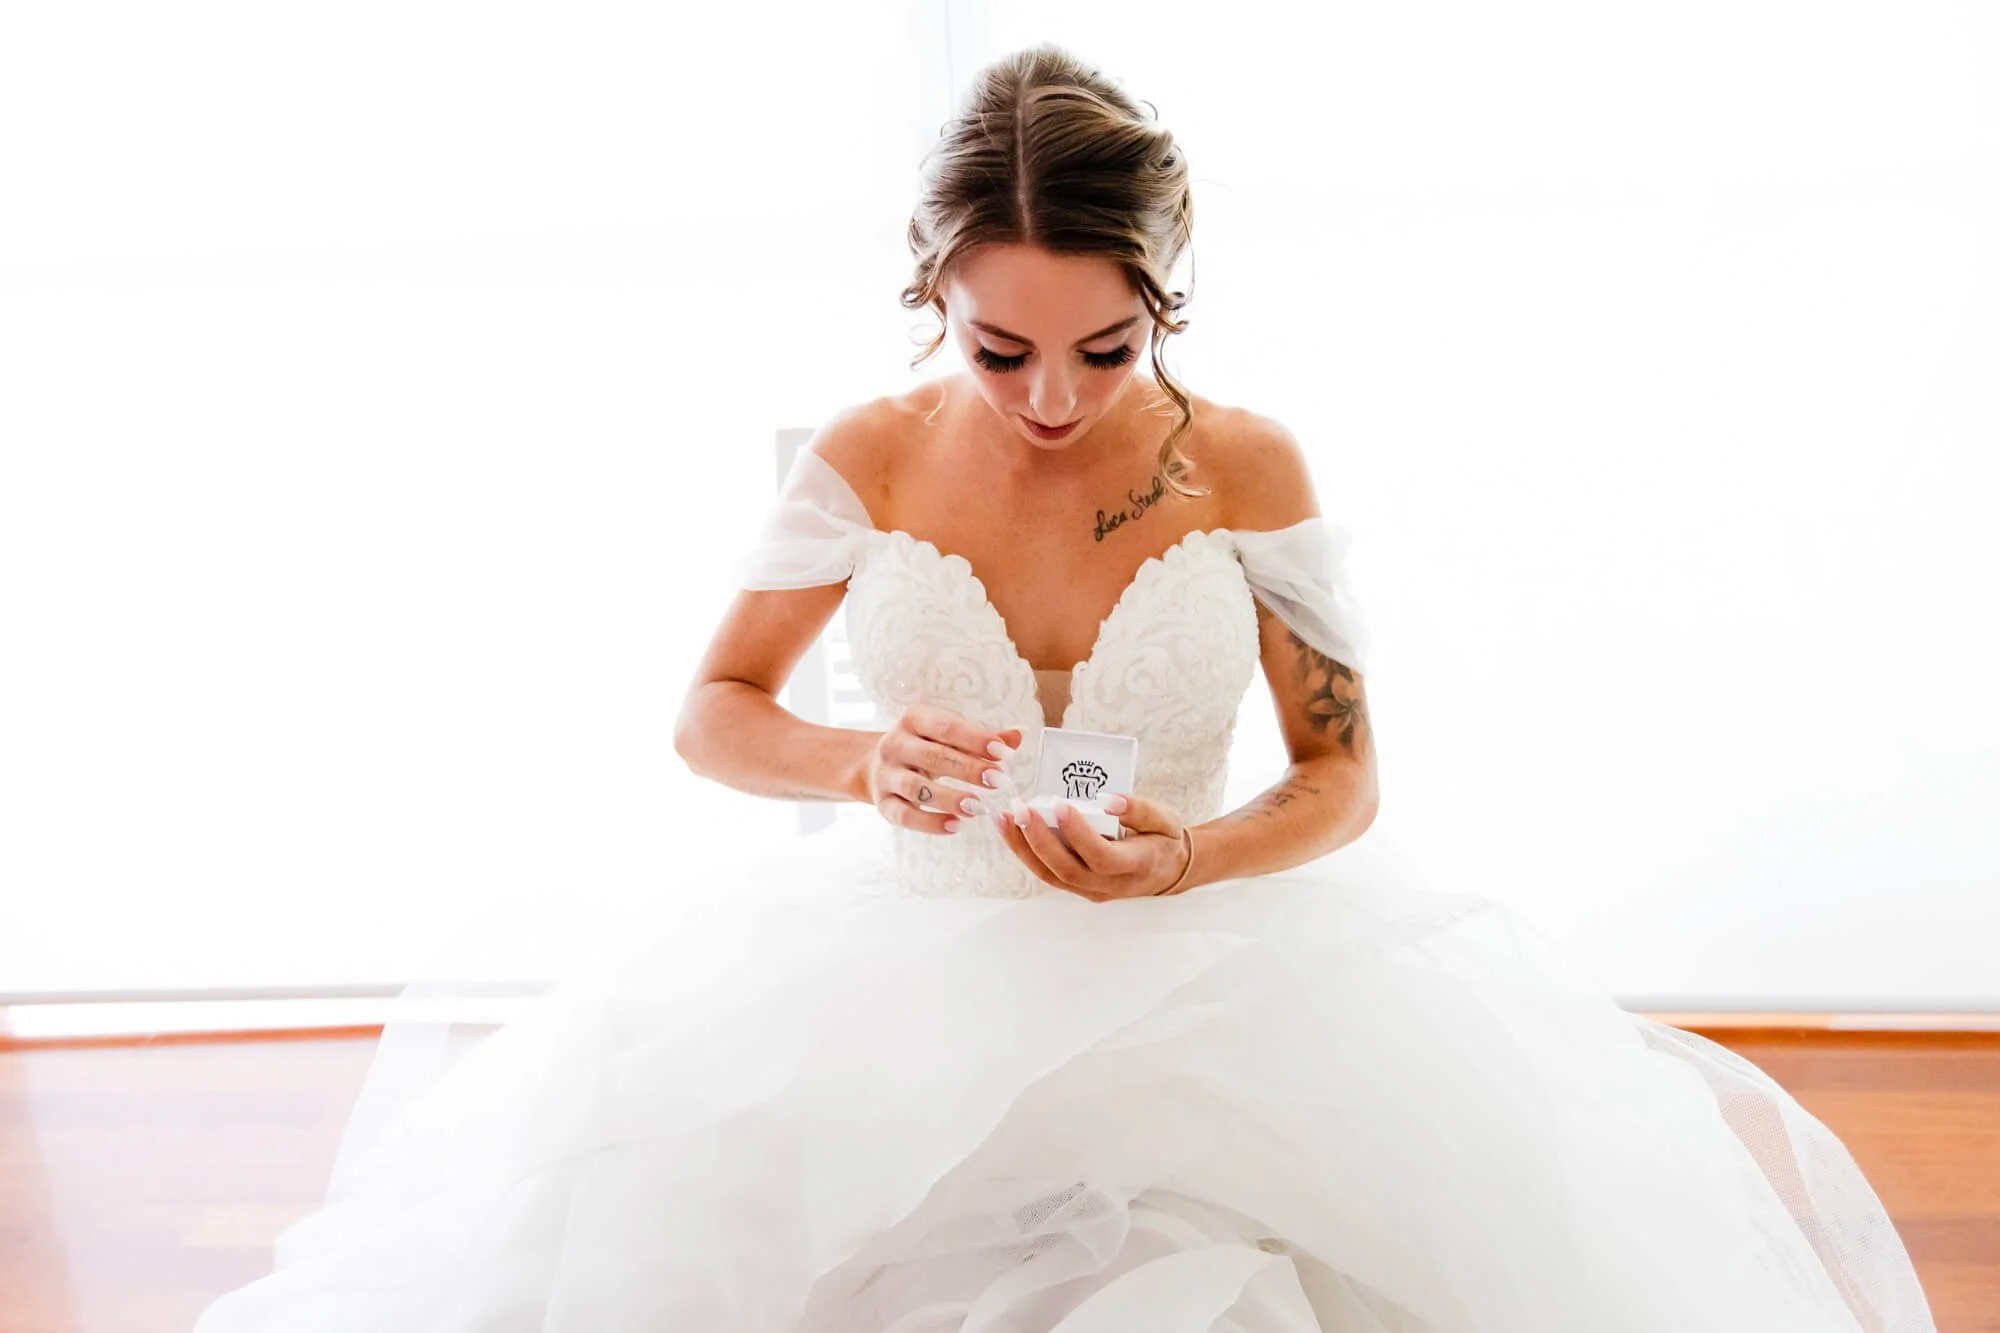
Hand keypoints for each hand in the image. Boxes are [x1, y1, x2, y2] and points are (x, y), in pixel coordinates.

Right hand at [863, 706, 1021, 835]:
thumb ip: (982, 738)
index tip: (1003, 753)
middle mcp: (895, 744)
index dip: (976, 739)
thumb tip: (1018, 735)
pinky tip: (956, 825)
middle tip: (998, 781)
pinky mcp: (882, 803)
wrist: (875, 765)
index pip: (946, 727)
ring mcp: (886, 775)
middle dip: (968, 769)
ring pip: (916, 787)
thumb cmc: (923, 747)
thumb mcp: (947, 737)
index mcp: (914, 719)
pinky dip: (930, 823)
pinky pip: (904, 815)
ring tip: (978, 806)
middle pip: (933, 756)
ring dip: (949, 798)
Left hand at [994, 791, 1194, 900]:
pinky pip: (1048, 873)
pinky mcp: (1078, 887)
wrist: (1168, 870)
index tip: (1061, 804)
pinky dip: (1027, 852)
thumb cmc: (1165, 839)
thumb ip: (1138, 809)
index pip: (1100, 855)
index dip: (1078, 833)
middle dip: (1038, 840)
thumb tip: (1107, 799)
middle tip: (1020, 809)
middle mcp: (1110, 884)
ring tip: (1004, 818)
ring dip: (1023, 848)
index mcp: (1135, 865)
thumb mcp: (1165, 818)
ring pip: (1051, 876)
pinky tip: (1012, 828)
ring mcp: (1092, 890)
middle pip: (1066, 870)